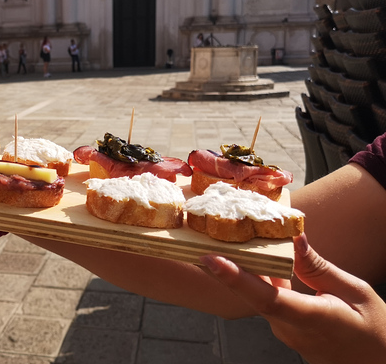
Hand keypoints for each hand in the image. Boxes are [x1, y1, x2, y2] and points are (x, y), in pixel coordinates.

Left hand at [201, 234, 385, 363]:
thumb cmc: (373, 331)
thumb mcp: (356, 293)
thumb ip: (320, 268)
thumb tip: (295, 239)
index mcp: (310, 319)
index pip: (265, 298)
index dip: (235, 279)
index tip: (210, 259)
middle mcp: (289, 328)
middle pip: (252, 293)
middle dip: (226, 267)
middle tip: (201, 240)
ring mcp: (284, 330)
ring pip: (257, 295)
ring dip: (241, 270)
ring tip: (222, 240)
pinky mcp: (284, 327)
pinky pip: (267, 299)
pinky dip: (258, 279)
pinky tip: (251, 257)